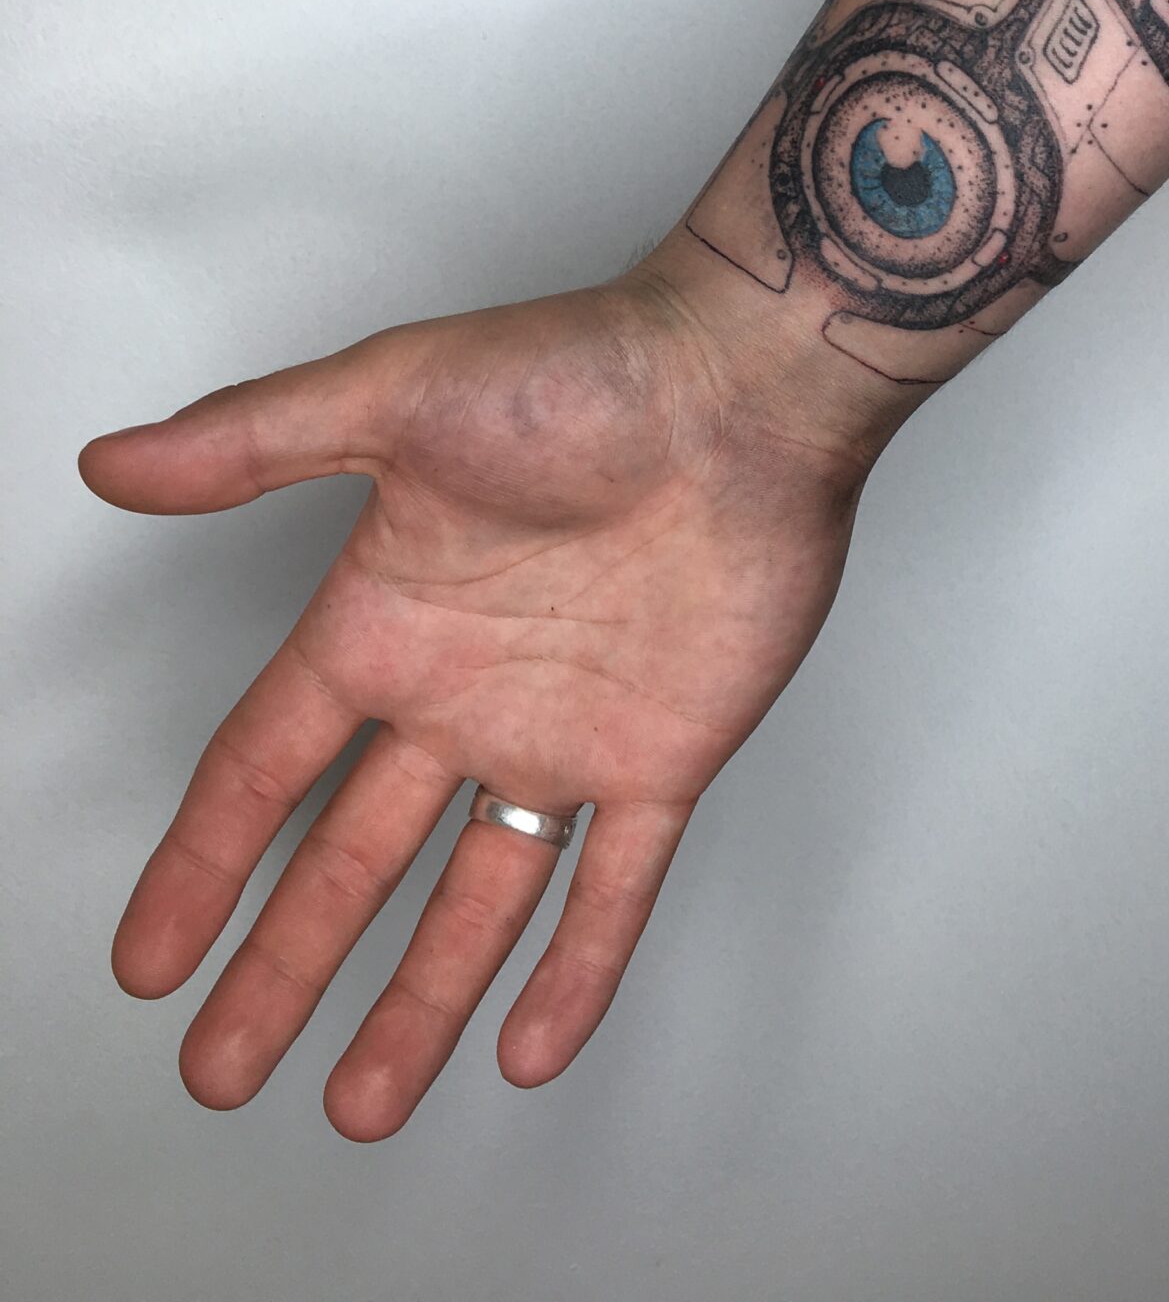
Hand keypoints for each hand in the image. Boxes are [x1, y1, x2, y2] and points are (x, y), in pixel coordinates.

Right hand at [79, 240, 888, 1138]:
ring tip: (358, 1106)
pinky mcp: (664, 752)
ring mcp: (563, 731)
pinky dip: (577, 968)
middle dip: (285, 966)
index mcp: (386, 618)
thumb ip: (253, 442)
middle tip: (222, 1067)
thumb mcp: (393, 394)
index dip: (201, 864)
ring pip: (476, 898)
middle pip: (351, 859)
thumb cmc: (579, 371)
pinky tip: (530, 1051)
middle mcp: (462, 690)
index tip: (151, 959)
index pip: (263, 767)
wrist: (744, 385)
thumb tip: (115, 461)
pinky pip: (615, 885)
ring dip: (419, 1000)